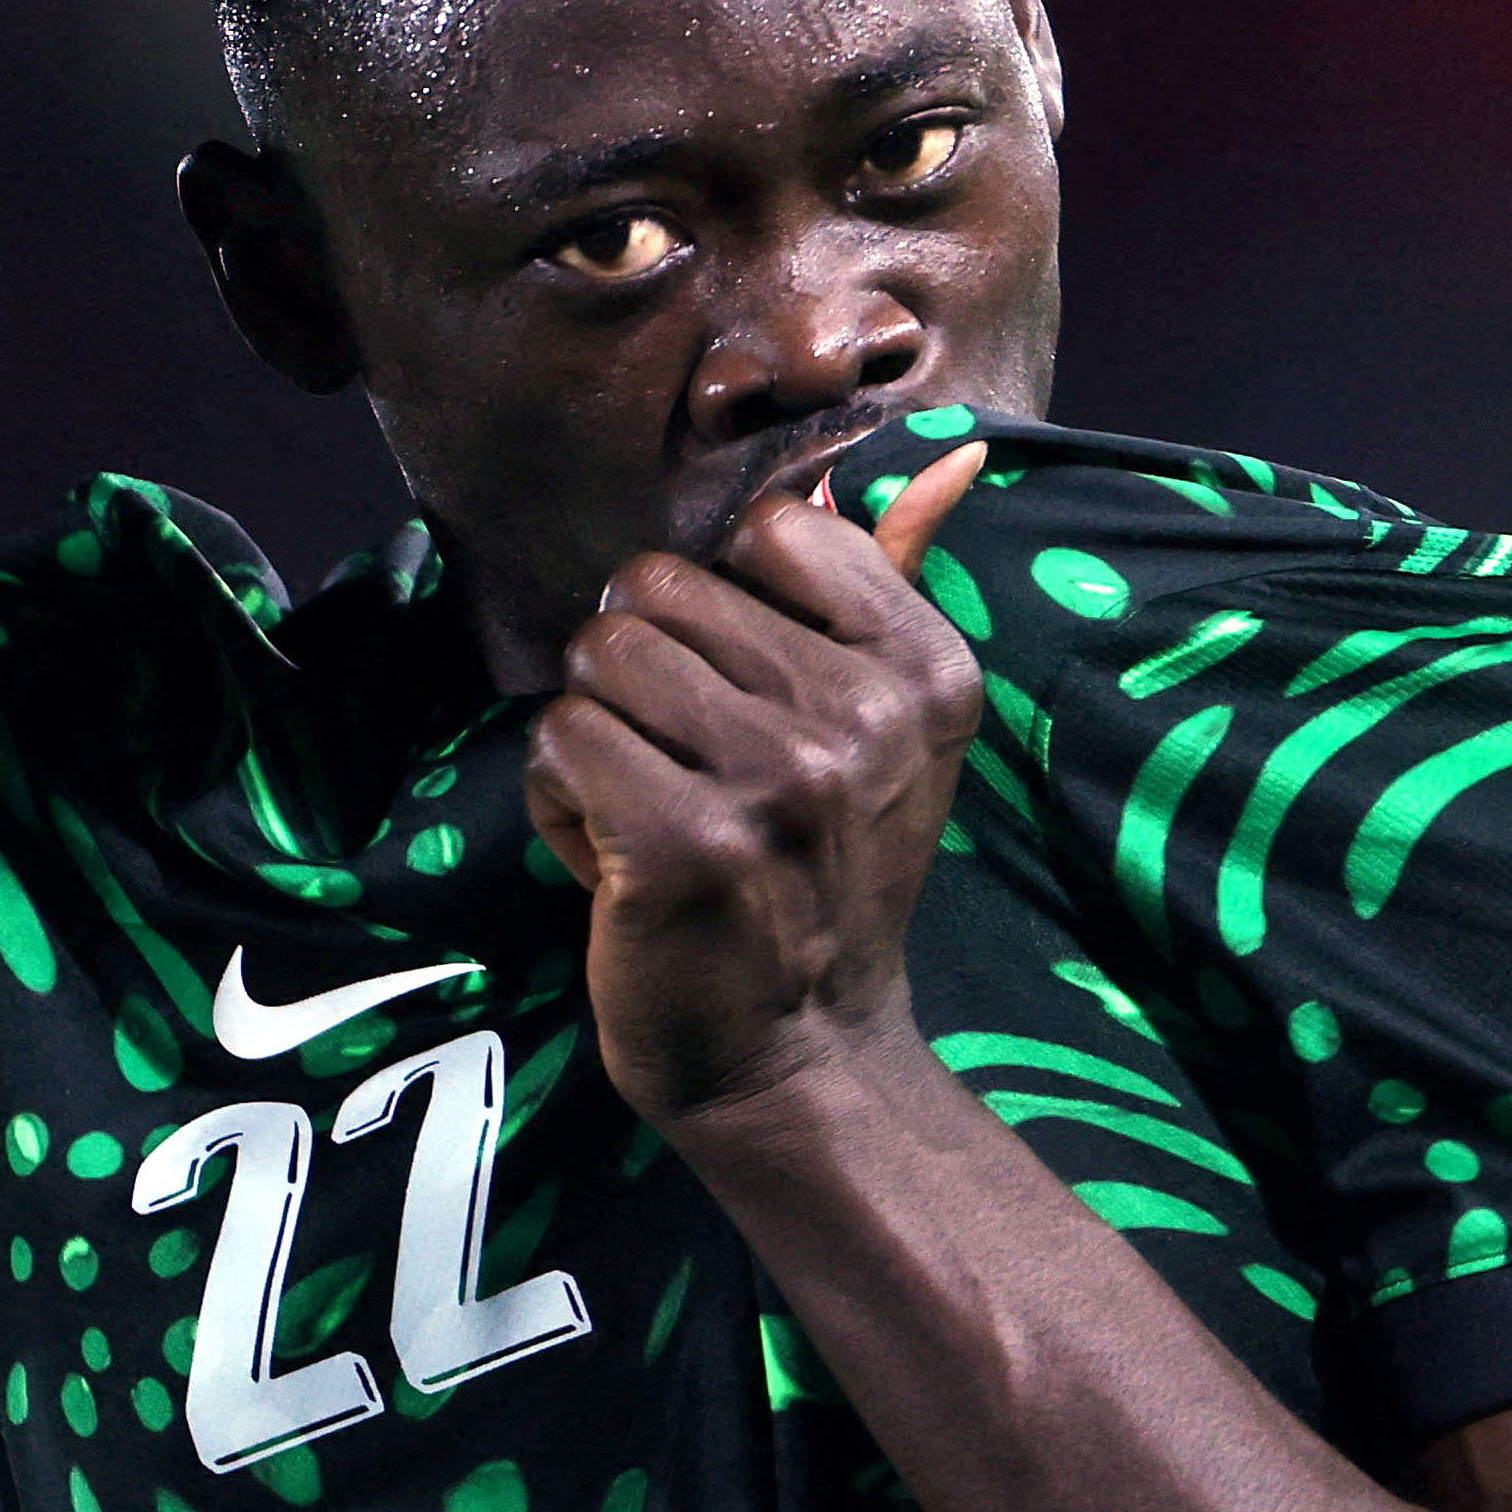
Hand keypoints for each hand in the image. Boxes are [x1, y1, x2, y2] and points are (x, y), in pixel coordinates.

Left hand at [525, 445, 988, 1126]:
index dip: (725, 604)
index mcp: (923, 668)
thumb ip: (894, 581)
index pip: (770, 526)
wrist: (801, 1059)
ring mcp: (779, 781)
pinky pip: (561, 738)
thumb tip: (950, 451)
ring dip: (598, 735)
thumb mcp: (890, 729)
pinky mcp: (686, 843)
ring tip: (654, 810)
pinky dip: (564, 801)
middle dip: (643, 672)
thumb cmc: (823, 872)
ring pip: (601, 654)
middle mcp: (863, 716)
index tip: (754, 699)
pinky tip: (619, 861)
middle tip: (692, 770)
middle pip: (660, 584)